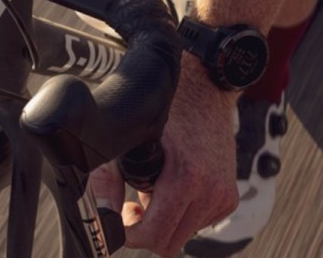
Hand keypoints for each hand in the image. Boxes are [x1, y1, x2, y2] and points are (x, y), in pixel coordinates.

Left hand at [90, 53, 238, 256]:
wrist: (202, 89)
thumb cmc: (166, 108)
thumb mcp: (127, 138)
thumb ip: (108, 178)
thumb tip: (102, 213)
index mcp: (187, 179)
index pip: (156, 235)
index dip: (130, 234)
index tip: (119, 220)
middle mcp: (212, 192)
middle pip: (170, 243)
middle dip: (145, 230)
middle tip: (130, 205)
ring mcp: (224, 196)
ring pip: (184, 234)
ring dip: (164, 220)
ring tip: (151, 187)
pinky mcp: (229, 196)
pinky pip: (199, 222)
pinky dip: (181, 212)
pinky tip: (170, 185)